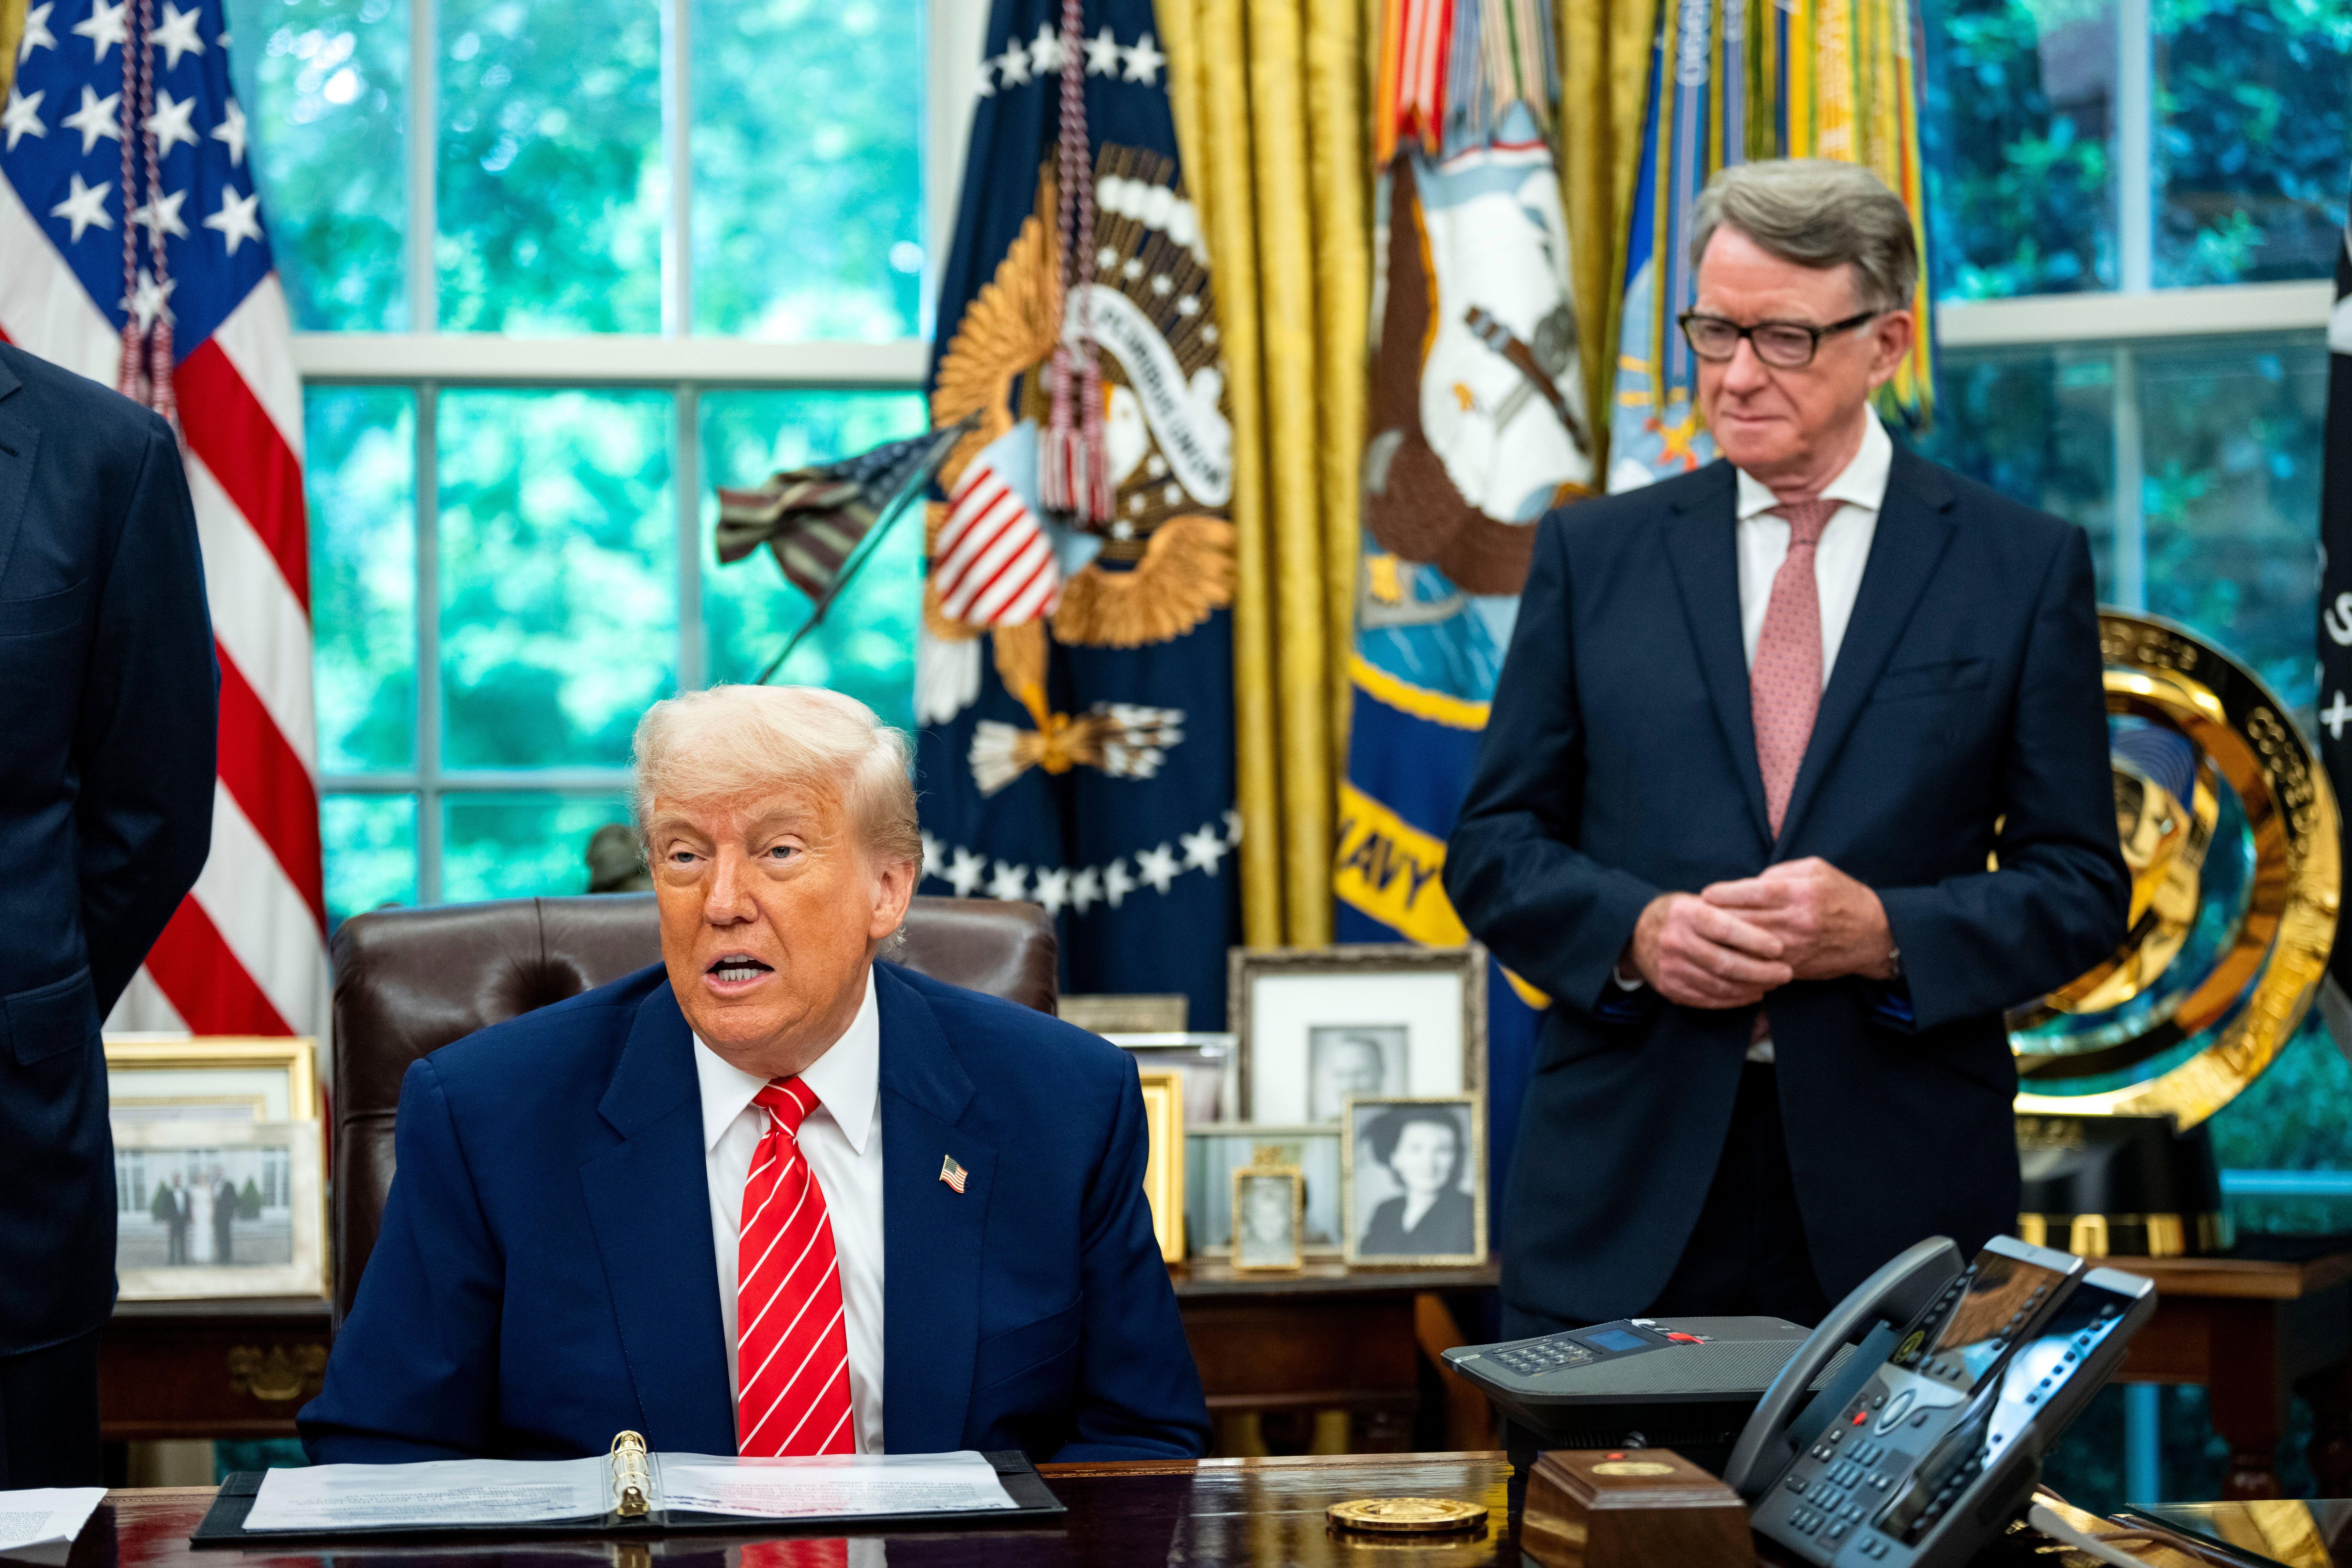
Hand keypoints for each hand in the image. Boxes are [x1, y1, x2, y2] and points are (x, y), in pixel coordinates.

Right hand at [1627, 892, 1794, 1008]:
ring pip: (1719, 985)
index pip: (1725, 929)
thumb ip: (1729, 912)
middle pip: (1725, 963)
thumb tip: (1773, 924)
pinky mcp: (1670, 987)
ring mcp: (1671, 968)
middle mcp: (1675, 941)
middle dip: (1761, 971)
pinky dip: (1735, 999)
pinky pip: (1708, 999)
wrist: (1636, 933)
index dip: (1755, 940)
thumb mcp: (1699, 902)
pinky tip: (1753, 994)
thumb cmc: (1681, 915)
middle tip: (1786, 972)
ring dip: (1752, 987)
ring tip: (1773, 983)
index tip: (1779, 948)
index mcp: (1685, 914)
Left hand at [1699, 857, 1895, 981]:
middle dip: (1715, 918)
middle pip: (1743, 920)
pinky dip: (1740, 958)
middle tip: (1695, 915)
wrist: (1874, 935)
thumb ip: (1778, 873)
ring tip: (1704, 934)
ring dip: (1723, 941)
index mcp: (1800, 892)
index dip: (1722, 893)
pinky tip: (1726, 952)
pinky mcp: (1795, 967)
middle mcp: (1797, 921)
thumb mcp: (1815, 869)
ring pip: (1746, 946)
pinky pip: (1759, 964)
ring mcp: (1795, 948)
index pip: (1750, 892)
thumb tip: (1746, 884)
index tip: (1705, 894)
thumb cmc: (1842, 895)